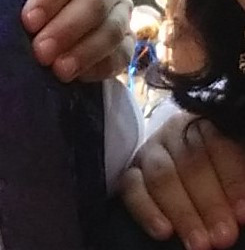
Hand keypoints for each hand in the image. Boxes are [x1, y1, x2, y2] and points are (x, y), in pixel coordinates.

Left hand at [0, 0, 132, 81]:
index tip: (28, 20)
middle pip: (97, 1)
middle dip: (68, 28)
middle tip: (40, 52)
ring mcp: (120, 8)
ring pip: (115, 29)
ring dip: (85, 51)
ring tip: (57, 70)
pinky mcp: (124, 39)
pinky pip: (123, 55)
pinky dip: (101, 67)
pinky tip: (76, 76)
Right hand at [120, 113, 244, 249]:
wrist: (192, 179)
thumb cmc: (219, 176)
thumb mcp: (230, 168)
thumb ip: (237, 178)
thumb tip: (241, 208)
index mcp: (206, 126)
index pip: (218, 145)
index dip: (231, 180)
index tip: (242, 213)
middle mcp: (175, 134)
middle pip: (190, 164)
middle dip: (209, 203)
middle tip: (223, 236)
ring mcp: (150, 153)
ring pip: (160, 176)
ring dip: (182, 212)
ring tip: (199, 243)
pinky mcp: (130, 174)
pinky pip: (131, 188)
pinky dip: (146, 210)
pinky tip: (163, 230)